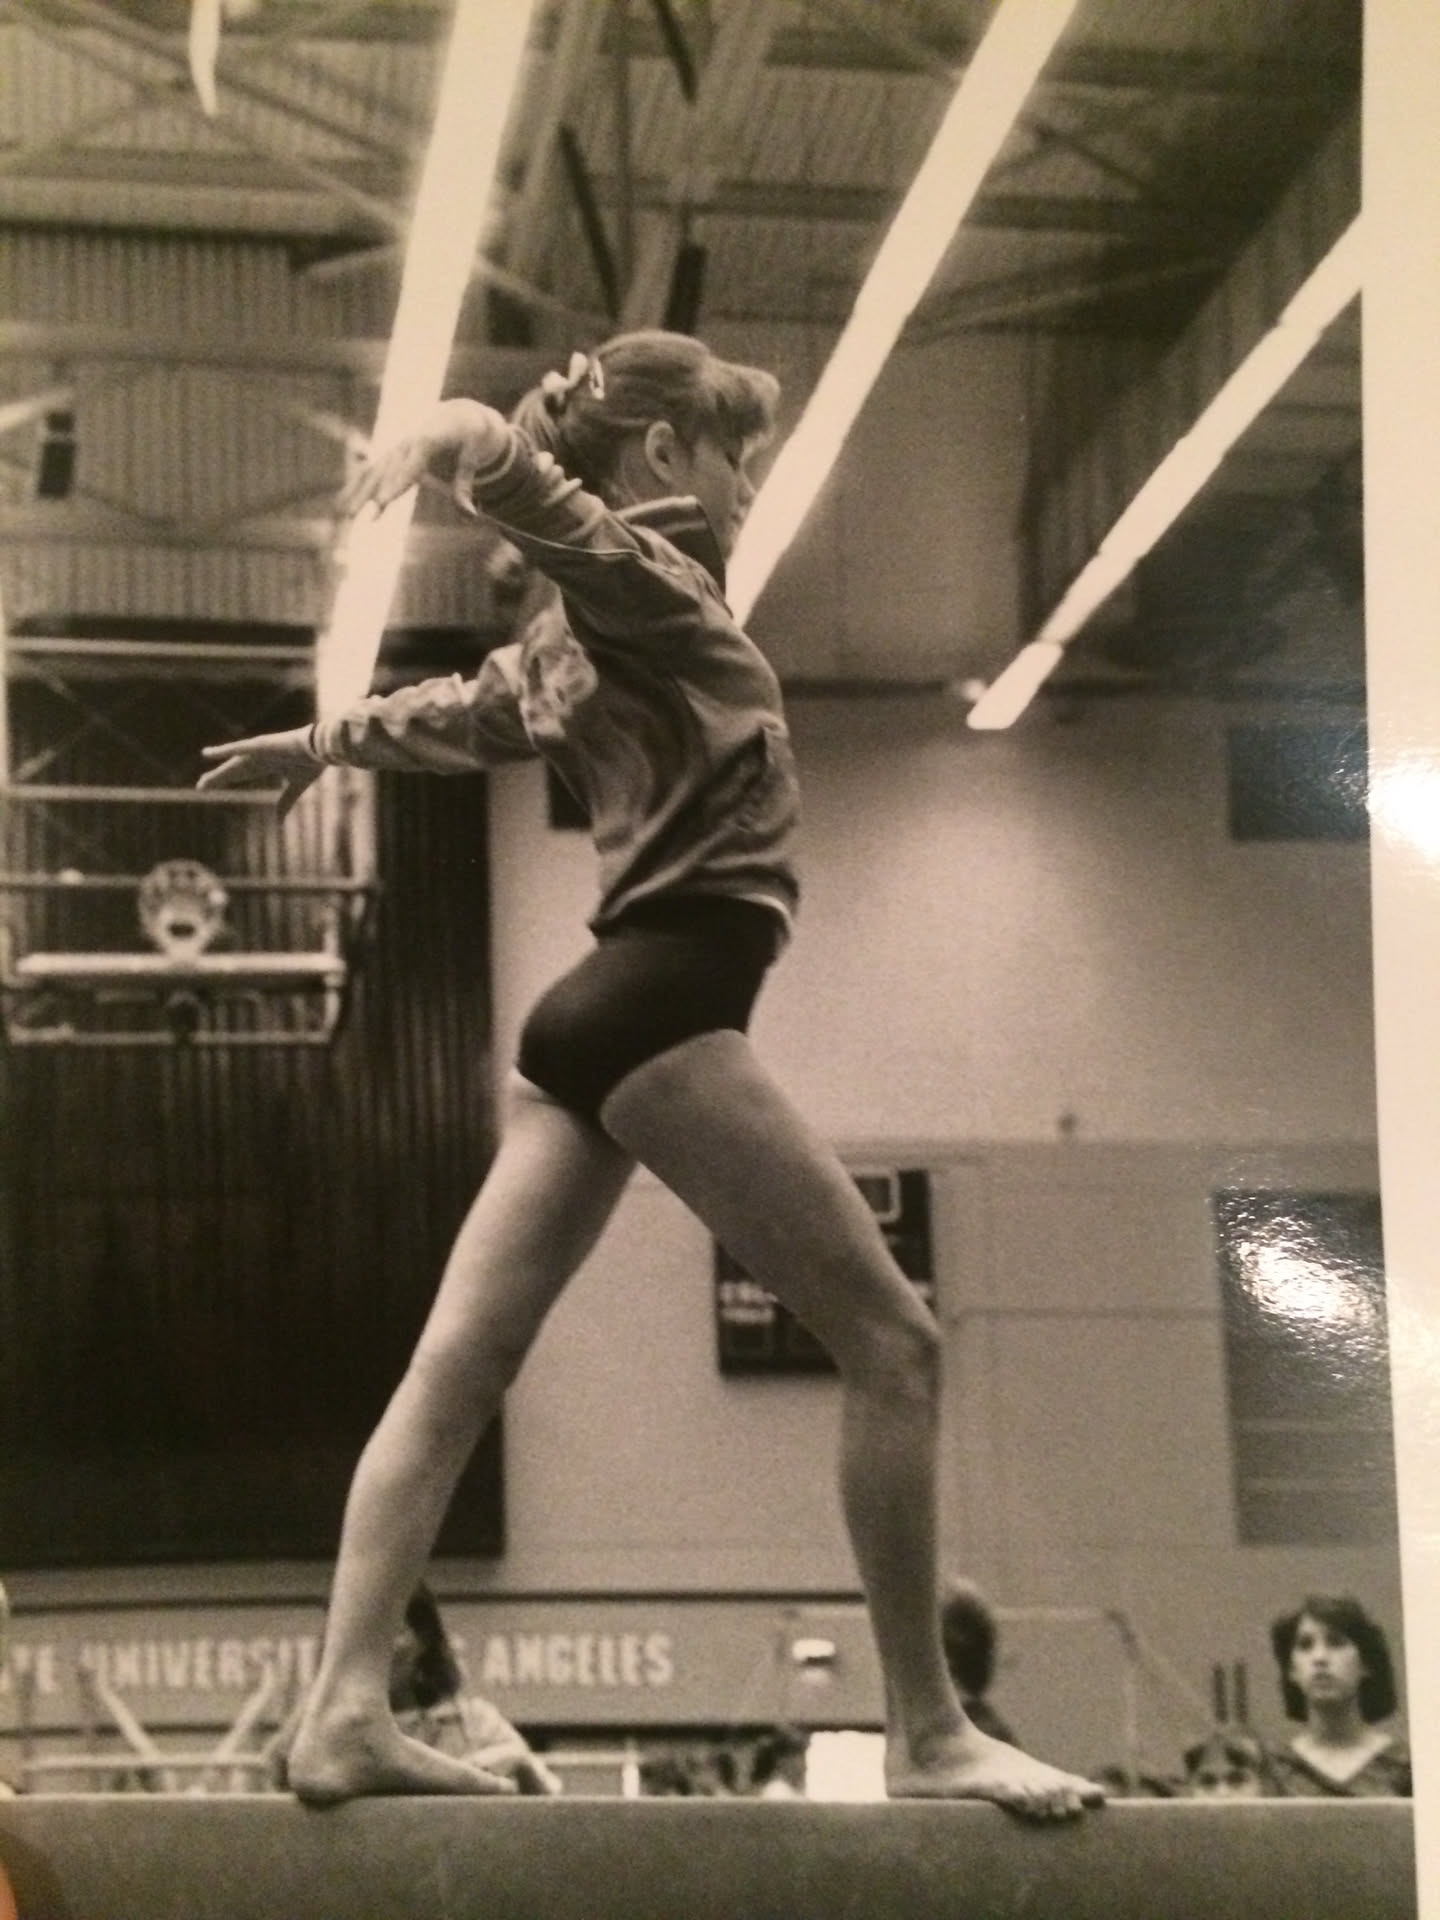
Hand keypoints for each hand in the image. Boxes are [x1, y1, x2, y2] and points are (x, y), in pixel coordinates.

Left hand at [197, 726, 323, 817]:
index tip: (214, 787)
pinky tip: (207, 754)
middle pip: (234, 770)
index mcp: (267, 764)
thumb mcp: (297, 786)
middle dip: (219, 778)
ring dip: (218, 773)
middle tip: (202, 786)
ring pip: (233, 764)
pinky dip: (223, 750)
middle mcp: (259, 757)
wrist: (322, 748)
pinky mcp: (260, 744)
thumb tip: (279, 821)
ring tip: (203, 782)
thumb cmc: (312, 762)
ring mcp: (258, 750)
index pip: (242, 774)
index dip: (227, 780)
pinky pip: (238, 748)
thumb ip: (285, 801)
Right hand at [340, 399, 505, 521]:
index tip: (384, 502)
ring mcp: (396, 448)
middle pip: (388, 471)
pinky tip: (343, 504)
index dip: (396, 482)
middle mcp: (407, 442)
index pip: (411, 464)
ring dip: (358, 493)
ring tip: (346, 516)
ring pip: (374, 471)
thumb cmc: (469, 435)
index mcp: (428, 438)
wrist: (457, 413)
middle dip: (375, 494)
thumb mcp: (474, 456)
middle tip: (365, 517)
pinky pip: (370, 470)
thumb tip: (472, 515)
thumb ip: (466, 485)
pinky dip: (356, 486)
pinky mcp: (391, 454)